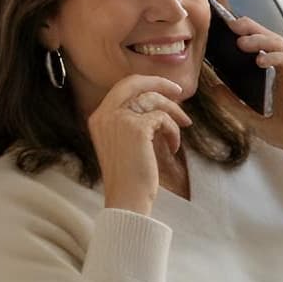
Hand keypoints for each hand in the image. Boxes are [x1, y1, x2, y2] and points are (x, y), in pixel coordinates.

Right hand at [90, 74, 191, 214]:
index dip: (145, 84)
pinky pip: (163, 119)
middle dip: (159, 83)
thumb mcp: (124, 145)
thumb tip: (157, 111)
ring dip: (173, 113)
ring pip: (152, 100)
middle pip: (134, 83)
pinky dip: (173, 131)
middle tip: (179, 91)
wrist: (127, 199)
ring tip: (183, 127)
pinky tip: (173, 147)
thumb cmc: (129, 179)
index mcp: (99, 117)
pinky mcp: (136, 128)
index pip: (122, 88)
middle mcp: (105, 113)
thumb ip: (131, 124)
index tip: (165, 90)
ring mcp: (119, 118)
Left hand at [208, 12, 282, 187]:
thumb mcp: (251, 119)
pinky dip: (274, 57)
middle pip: (268, 37)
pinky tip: (260, 60)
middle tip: (232, 25)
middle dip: (250, 27)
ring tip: (242, 42)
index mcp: (273, 75)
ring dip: (260, 38)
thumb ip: (233, 104)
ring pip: (278, 44)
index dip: (245, 34)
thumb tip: (213, 88)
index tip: (226, 29)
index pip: (259, 46)